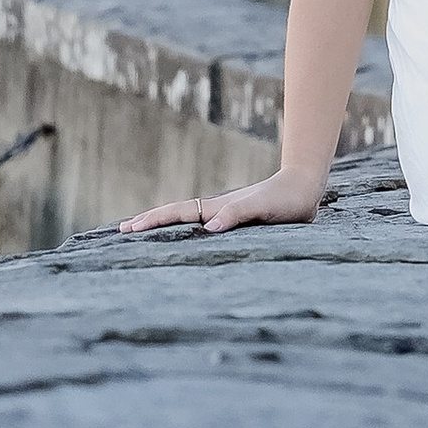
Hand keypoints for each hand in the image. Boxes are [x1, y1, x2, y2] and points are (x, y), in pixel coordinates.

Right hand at [118, 169, 326, 234]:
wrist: (304, 189)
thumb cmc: (285, 200)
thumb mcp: (261, 208)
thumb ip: (236, 215)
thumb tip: (208, 229)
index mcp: (218, 208)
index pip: (178, 214)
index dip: (154, 221)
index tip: (130, 228)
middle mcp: (217, 211)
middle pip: (176, 215)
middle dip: (149, 222)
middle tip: (122, 230)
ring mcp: (225, 215)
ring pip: (187, 220)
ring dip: (164, 225)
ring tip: (143, 231)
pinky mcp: (237, 222)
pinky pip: (203, 228)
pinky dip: (187, 232)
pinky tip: (187, 238)